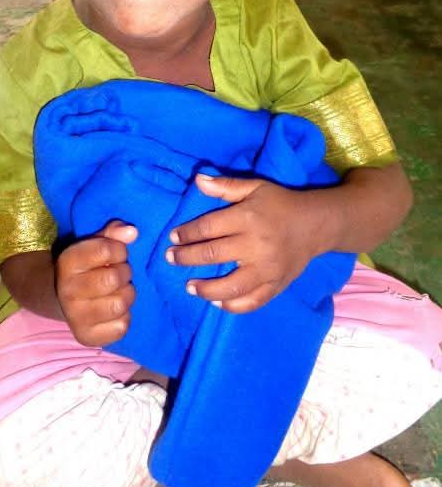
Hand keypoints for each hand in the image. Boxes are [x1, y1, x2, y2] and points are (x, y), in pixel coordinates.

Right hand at [55, 220, 137, 346]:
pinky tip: (116, 309)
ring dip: (127, 294)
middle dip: (125, 272)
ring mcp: (75, 317)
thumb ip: (113, 233)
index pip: (105, 250)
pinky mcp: (87, 337)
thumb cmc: (88, 267)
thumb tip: (132, 232)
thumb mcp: (96, 244)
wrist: (64, 299)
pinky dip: (124, 317)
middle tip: (121, 273)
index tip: (119, 254)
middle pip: (113, 279)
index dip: (120, 250)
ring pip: (119, 304)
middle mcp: (67, 291)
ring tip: (120, 290)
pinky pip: (121, 326)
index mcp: (68, 262)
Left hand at [167, 174, 318, 311]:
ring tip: (189, 286)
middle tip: (171, 259)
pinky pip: (252, 302)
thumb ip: (226, 186)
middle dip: (187, 257)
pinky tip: (217, 302)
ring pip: (230, 285)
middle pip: (213, 255)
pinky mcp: (276, 285)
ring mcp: (267, 269)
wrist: (315, 225)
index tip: (173, 237)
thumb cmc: (280, 204)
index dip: (187, 233)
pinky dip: (233, 306)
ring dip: (205, 288)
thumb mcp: (255, 187)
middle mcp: (255, 245)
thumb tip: (197, 180)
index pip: (208, 227)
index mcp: (247, 218)